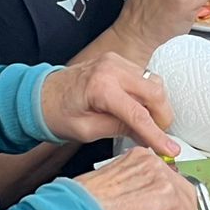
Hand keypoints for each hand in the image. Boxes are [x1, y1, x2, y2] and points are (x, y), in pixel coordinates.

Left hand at [40, 53, 177, 151]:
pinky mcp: (117, 60)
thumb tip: (145, 135)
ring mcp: (116, 60)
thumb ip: (118, 129)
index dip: (157, 134)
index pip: (138, 114)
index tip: (170, 149)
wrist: (39, 95)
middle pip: (154, 91)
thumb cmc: (56, 114)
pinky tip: (136, 108)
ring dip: (155, 104)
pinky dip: (146, 94)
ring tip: (145, 123)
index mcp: (101, 87)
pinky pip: (142, 76)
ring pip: (152, 82)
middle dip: (162, 116)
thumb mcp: (86, 131)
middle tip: (159, 136)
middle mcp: (112, 68)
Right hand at [74, 147, 200, 209]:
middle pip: (185, 191)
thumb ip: (140, 196)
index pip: (171, 180)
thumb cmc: (85, 207)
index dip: (175, 207)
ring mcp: (158, 175)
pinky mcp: (162, 193)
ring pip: (186, 205)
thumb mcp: (117, 194)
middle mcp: (151, 162)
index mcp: (140, 158)